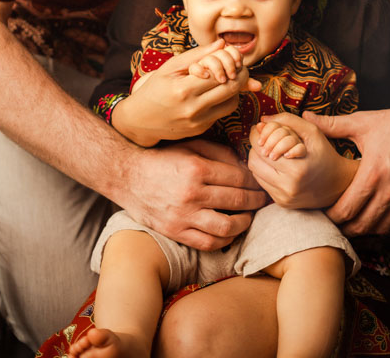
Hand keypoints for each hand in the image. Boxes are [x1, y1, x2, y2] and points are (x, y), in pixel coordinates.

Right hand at [114, 40, 256, 144]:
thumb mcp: (170, 67)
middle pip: (230, 89)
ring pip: (231, 104)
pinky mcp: (201, 129)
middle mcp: (192, 108)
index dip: (231, 64)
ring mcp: (198, 122)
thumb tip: (221, 44)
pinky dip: (225, 101)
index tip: (233, 57)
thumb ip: (197, 55)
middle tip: (240, 67)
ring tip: (229, 79)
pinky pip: (222, 113)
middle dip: (240, 76)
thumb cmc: (154, 89)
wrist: (140, 120)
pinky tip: (217, 92)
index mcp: (183, 89)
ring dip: (235, 90)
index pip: (219, 74)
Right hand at [120, 138, 267, 249]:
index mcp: (197, 168)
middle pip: (237, 201)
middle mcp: (192, 193)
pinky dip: (225, 240)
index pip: (238, 178)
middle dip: (255, 201)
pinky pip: (208, 243)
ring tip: (248, 217)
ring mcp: (183, 215)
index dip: (254, 181)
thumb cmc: (163, 159)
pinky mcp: (176, 232)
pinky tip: (230, 232)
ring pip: (226, 227)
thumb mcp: (190, 146)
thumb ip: (219, 153)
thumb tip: (245, 165)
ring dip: (244, 223)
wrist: (128, 176)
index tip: (260, 183)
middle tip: (262, 200)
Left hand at [248, 113, 356, 208]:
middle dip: (256, 145)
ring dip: (258, 157)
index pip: (261, 148)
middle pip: (254, 160)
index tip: (260, 127)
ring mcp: (283, 198)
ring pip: (255, 172)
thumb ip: (287, 121)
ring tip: (269, 148)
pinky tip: (275, 163)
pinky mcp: (281, 203)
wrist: (338, 184)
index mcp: (296, 170)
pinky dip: (264, 170)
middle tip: (263, 137)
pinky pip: (262, 182)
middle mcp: (288, 187)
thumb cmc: (324, 154)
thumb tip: (261, 121)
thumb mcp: (311, 131)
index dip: (257, 134)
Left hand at [306, 99, 389, 234]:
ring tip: (350, 223)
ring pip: (379, 227)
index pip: (347, 209)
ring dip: (363, 228)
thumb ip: (330, 125)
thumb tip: (304, 117)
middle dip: (345, 227)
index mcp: (372, 174)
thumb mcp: (360, 123)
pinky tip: (372, 217)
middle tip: (333, 222)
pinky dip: (382, 224)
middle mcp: (389, 191)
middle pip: (361, 225)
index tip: (323, 212)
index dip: (332, 216)